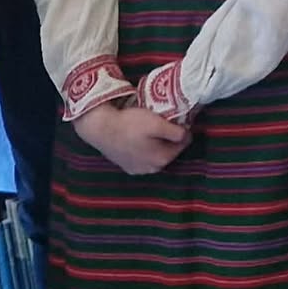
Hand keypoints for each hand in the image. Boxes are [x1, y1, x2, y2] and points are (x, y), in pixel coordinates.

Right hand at [74, 100, 190, 175]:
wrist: (100, 128)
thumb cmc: (130, 125)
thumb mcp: (158, 124)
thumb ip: (176, 132)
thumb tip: (187, 135)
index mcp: (162, 159)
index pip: (183, 143)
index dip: (183, 129)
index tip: (178, 119)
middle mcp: (151, 169)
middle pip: (169, 150)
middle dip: (169, 138)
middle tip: (164, 122)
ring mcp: (137, 169)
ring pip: (155, 154)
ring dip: (156, 143)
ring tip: (150, 128)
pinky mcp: (125, 166)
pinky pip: (142, 156)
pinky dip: (144, 148)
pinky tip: (138, 137)